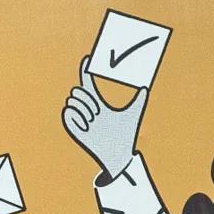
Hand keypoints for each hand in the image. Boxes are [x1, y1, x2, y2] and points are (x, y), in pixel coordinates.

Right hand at [63, 58, 146, 175]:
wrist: (118, 154)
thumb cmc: (125, 136)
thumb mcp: (133, 115)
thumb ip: (139, 100)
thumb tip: (145, 88)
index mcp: (99, 104)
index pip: (89, 83)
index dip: (86, 71)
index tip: (87, 59)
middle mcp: (88, 110)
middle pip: (78, 92)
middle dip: (86, 99)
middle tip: (97, 111)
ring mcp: (80, 118)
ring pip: (72, 101)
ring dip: (84, 109)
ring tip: (93, 120)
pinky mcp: (73, 128)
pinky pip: (68, 113)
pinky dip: (77, 117)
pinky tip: (86, 126)